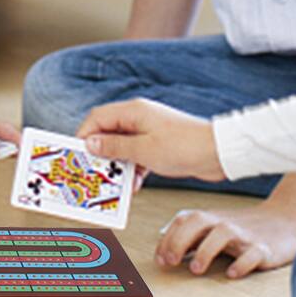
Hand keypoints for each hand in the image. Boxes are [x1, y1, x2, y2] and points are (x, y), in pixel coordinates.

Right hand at [78, 98, 224, 181]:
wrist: (218, 153)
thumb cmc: (184, 146)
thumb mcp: (144, 150)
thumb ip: (115, 146)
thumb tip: (91, 143)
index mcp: (132, 111)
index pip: (97, 118)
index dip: (84, 135)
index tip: (77, 155)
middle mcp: (138, 118)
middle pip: (108, 133)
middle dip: (100, 154)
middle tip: (93, 173)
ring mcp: (148, 131)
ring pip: (122, 147)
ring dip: (118, 166)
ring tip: (116, 184)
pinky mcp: (157, 145)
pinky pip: (136, 156)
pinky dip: (133, 169)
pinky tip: (135, 185)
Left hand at [157, 204, 295, 278]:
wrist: (285, 220)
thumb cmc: (243, 227)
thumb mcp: (215, 226)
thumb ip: (191, 233)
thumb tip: (163, 242)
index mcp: (211, 217)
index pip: (183, 220)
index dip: (168, 238)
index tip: (160, 260)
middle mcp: (225, 222)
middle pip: (198, 221)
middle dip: (180, 239)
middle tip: (170, 262)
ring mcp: (245, 234)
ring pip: (223, 233)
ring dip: (206, 250)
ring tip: (195, 269)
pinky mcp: (265, 248)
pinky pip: (253, 253)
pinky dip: (241, 263)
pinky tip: (232, 274)